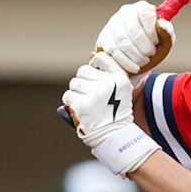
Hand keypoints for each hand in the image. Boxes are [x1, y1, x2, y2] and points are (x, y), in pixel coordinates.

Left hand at [62, 52, 159, 175]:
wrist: (114, 136)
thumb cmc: (116, 113)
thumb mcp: (122, 91)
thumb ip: (109, 74)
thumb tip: (91, 55)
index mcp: (120, 78)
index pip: (101, 58)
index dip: (94, 66)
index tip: (96, 76)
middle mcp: (108, 83)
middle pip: (83, 70)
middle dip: (84, 82)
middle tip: (91, 95)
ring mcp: (95, 94)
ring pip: (74, 83)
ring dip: (77, 92)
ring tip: (87, 103)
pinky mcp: (82, 105)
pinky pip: (68, 95)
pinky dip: (71, 102)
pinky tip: (81, 109)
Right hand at [95, 0, 174, 73]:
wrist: (137, 60)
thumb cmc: (152, 47)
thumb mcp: (164, 42)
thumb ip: (167, 33)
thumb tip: (161, 23)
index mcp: (142, 8)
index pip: (146, 14)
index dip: (152, 32)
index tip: (156, 43)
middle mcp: (125, 13)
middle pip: (134, 29)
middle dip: (144, 47)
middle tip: (149, 56)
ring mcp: (112, 24)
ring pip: (122, 40)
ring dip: (135, 55)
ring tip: (142, 62)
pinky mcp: (103, 37)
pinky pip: (112, 49)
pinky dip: (124, 61)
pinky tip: (133, 66)